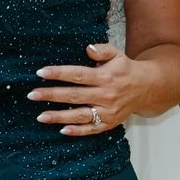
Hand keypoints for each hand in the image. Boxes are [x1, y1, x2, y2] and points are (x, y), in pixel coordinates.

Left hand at [31, 43, 159, 136]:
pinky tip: (62, 130)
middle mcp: (105, 95)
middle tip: (32, 95)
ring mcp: (107, 111)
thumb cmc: (125, 69)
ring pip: (80, 115)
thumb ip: (102, 50)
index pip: (78, 75)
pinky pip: (91, 129)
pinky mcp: (109, 123)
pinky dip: (77, 131)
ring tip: (40, 116)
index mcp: (105, 76)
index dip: (59, 73)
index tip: (41, 73)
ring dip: (59, 116)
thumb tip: (88, 48)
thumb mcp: (117, 54)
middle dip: (51, 95)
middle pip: (74, 95)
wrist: (147, 88)